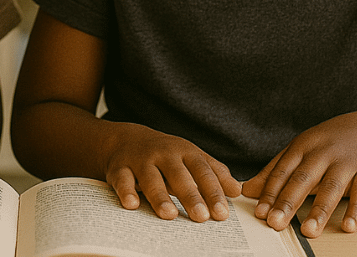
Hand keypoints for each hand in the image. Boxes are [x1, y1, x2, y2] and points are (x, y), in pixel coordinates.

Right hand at [102, 123, 242, 222]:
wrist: (127, 139)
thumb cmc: (167, 154)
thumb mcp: (192, 158)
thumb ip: (215, 173)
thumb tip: (237, 191)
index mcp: (185, 152)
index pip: (203, 172)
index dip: (213, 192)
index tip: (221, 213)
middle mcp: (164, 154)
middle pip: (179, 175)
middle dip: (190, 196)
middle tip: (201, 217)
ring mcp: (141, 160)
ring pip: (151, 178)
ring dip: (160, 196)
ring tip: (169, 215)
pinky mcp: (119, 168)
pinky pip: (122, 180)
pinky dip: (125, 191)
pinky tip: (131, 204)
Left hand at [241, 111, 356, 237]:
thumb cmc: (326, 144)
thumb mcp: (298, 152)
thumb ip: (274, 172)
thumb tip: (246, 191)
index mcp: (302, 147)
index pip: (282, 172)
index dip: (270, 193)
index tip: (260, 213)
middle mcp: (323, 153)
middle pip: (303, 179)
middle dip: (288, 202)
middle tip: (275, 223)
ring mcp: (347, 161)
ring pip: (332, 188)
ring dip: (320, 211)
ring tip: (309, 231)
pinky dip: (356, 210)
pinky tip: (348, 226)